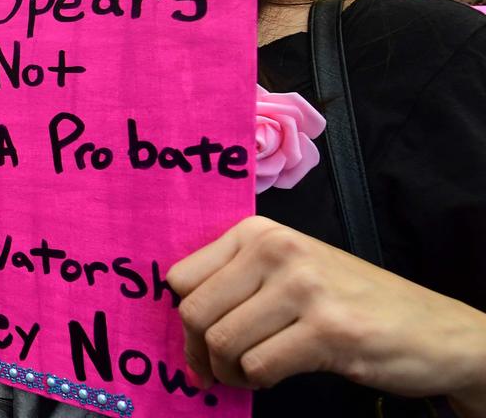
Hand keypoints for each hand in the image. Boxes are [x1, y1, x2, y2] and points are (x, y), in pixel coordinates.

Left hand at [167, 216, 485, 406]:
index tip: (199, 339)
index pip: (181, 277)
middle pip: (194, 311)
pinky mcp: (328, 330)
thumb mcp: (288, 270)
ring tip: (249, 372)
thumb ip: (236, 279)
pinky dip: (258, 380)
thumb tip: (179, 315)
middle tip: (216, 370)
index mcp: (259, 232)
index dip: (184, 316)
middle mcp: (278, 250)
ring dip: (229, 371)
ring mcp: (304, 288)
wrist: (433, 329)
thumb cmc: (349, 301)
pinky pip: (259, 365)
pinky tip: (276, 374)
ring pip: (222, 342)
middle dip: (198, 352)